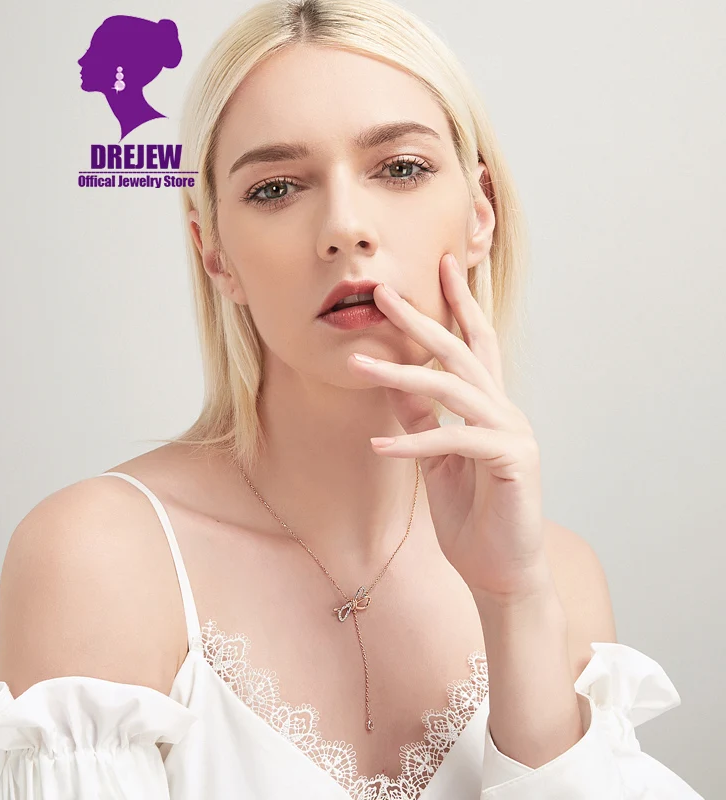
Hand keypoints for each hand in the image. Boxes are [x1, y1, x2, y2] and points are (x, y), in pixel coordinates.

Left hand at [347, 253, 549, 603]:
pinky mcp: (512, 460)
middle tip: (385, 292)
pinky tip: (379, 446)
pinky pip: (454, 441)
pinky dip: (414, 443)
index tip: (441, 267)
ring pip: (454, 388)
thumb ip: (420, 417)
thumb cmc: (471, 513)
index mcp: (489, 405)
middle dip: (423, 318)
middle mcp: (505, 409)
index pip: (474, 343)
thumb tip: (394, 381)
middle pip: (461, 351)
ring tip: (357, 365)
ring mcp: (512, 432)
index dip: (459, 304)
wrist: (500, 570)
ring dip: (402, 375)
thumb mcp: (435, 457)